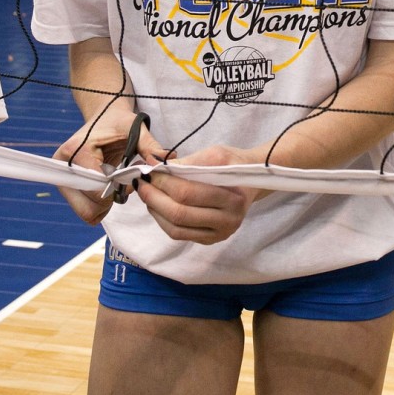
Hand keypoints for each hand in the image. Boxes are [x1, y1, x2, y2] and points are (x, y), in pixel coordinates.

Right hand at [53, 110, 168, 225]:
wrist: (103, 119)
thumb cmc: (118, 123)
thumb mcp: (135, 128)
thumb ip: (150, 146)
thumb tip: (165, 162)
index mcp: (76, 151)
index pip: (98, 187)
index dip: (119, 188)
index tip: (132, 177)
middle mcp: (62, 167)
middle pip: (89, 205)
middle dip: (112, 199)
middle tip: (126, 183)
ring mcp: (62, 180)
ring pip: (87, 212)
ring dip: (107, 204)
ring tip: (118, 184)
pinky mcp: (67, 188)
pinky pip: (86, 211)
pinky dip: (101, 205)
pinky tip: (110, 188)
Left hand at [135, 143, 263, 244]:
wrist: (252, 180)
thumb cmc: (234, 164)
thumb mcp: (215, 154)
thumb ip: (187, 163)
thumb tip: (154, 165)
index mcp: (233, 199)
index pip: (188, 193)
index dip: (164, 183)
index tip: (149, 171)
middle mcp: (228, 222)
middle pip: (179, 214)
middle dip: (154, 198)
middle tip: (141, 183)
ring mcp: (219, 234)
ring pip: (176, 229)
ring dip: (155, 211)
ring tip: (146, 194)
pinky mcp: (210, 240)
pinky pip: (179, 234)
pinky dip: (162, 221)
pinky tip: (157, 206)